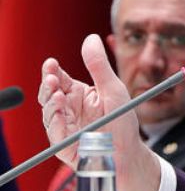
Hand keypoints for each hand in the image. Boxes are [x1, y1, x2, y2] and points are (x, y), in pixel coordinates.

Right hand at [39, 34, 136, 165]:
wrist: (129, 153)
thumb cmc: (123, 121)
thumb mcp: (114, 89)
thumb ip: (99, 65)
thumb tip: (90, 38)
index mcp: (79, 94)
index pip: (60, 79)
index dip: (52, 71)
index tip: (51, 63)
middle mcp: (68, 109)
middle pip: (49, 94)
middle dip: (48, 86)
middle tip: (52, 78)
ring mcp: (65, 127)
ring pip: (48, 113)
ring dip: (51, 104)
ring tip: (57, 95)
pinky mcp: (65, 146)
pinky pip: (55, 134)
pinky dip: (55, 124)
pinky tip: (59, 115)